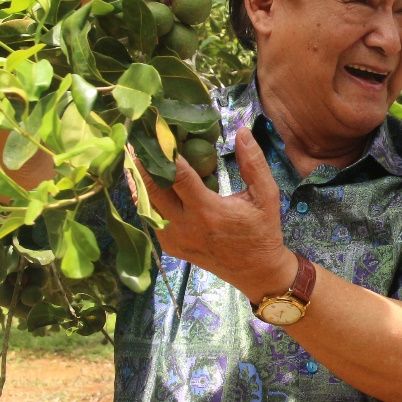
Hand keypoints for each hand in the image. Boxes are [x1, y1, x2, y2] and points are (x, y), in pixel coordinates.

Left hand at [133, 126, 297, 300]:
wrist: (255, 271)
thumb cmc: (262, 230)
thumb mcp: (266, 195)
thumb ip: (254, 163)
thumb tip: (242, 131)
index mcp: (208, 212)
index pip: (178, 177)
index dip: (165, 153)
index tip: (156, 131)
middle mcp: (185, 227)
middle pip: (152, 189)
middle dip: (143, 163)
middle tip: (135, 138)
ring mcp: (174, 238)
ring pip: (146, 204)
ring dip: (141, 179)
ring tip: (136, 153)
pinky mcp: (169, 246)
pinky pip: (152, 216)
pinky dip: (146, 196)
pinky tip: (146, 177)